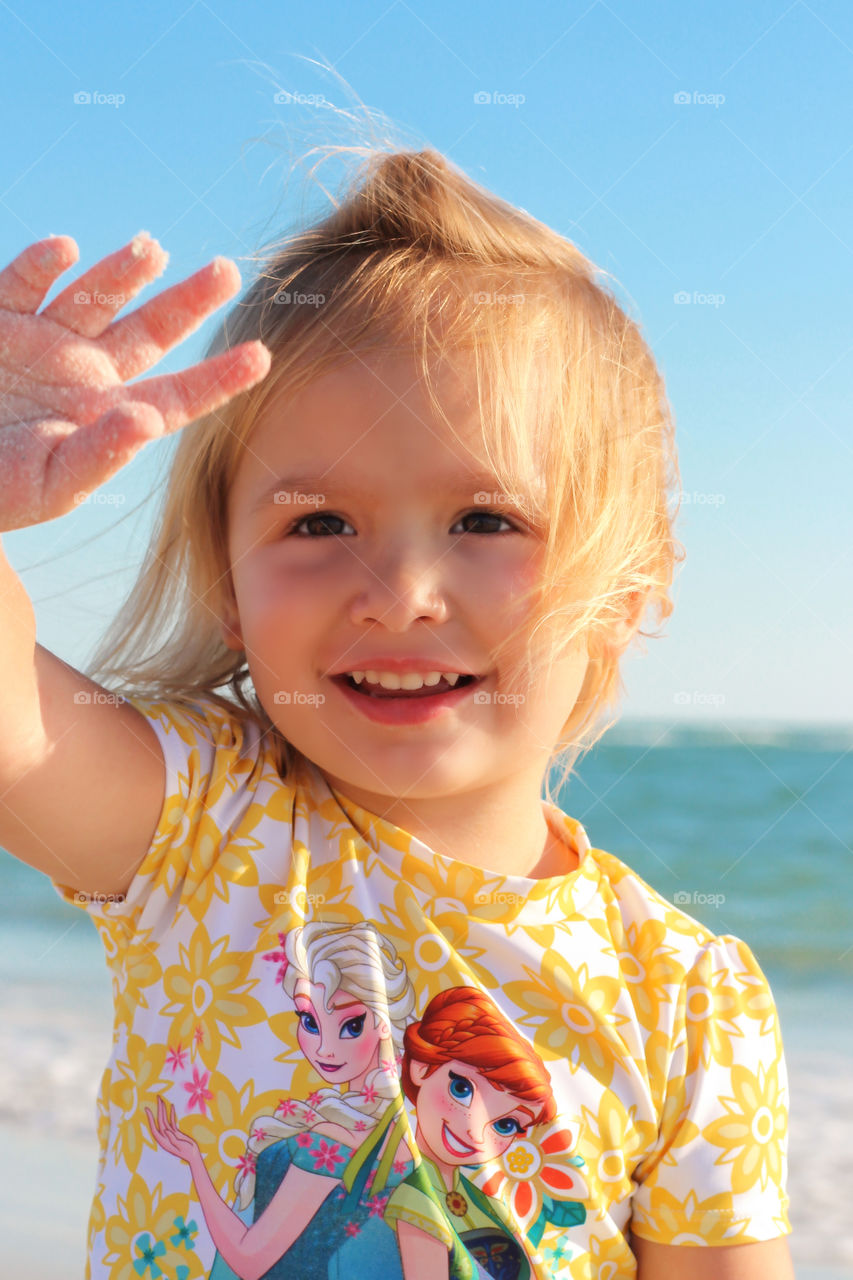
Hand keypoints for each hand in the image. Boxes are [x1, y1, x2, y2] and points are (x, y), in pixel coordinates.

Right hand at [0, 232, 270, 530]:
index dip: (219, 377)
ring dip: (122, 272)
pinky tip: (64, 250)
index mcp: (108, 416)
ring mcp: (43, 340)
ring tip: (153, 250)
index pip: (177, 395)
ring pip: (95, 296)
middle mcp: (86, 372)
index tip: (262, 355)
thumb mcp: (52, 484)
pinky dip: (40, 265)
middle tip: (228, 270)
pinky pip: (22, 283)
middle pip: (150, 330)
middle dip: (188, 300)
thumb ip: (100, 454)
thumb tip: (146, 421)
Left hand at [145, 1094, 201, 1165]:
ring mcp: (170, 1134)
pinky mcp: (176, 1132)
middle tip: (157, 1097)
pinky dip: (171, 1114)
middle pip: (160, 1121)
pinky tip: (171, 1106)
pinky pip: (172, 1121)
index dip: (150, 1118)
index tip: (147, 1108)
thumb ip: (172, 1139)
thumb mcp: (180, 1146)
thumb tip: (166, 1131)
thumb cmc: (187, 1152)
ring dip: (163, 1110)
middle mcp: (165, 1136)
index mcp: (164, 1141)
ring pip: (165, 1120)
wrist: (193, 1155)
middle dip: (158, 1109)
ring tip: (162, 1100)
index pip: (154, 1128)